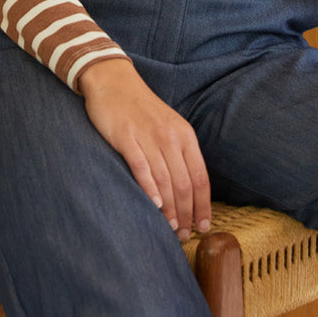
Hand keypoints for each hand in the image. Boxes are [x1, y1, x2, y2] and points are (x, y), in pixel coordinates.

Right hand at [79, 58, 211, 241]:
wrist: (113, 81)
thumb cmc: (141, 109)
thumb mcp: (169, 127)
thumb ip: (179, 154)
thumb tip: (187, 190)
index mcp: (184, 135)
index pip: (200, 177)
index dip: (203, 205)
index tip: (204, 226)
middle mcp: (170, 137)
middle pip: (183, 183)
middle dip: (186, 214)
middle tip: (183, 235)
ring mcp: (147, 137)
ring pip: (164, 180)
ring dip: (169, 209)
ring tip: (169, 229)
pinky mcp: (125, 137)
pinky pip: (141, 166)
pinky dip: (149, 188)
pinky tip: (153, 205)